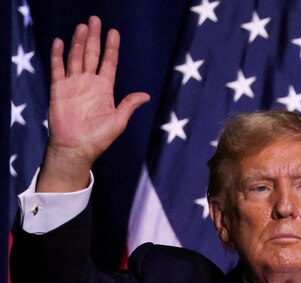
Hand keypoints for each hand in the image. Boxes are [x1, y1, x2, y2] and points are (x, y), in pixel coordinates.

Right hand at [37, 16, 149, 192]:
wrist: (76, 148)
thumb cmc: (99, 138)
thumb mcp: (118, 121)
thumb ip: (129, 105)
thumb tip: (146, 95)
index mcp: (105, 89)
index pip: (109, 63)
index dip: (111, 48)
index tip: (114, 33)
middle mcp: (89, 83)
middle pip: (92, 55)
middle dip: (94, 38)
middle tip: (95, 20)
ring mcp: (74, 84)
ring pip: (76, 57)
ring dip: (78, 42)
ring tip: (82, 26)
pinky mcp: (59, 89)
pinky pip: (58, 68)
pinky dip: (58, 55)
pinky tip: (59, 42)